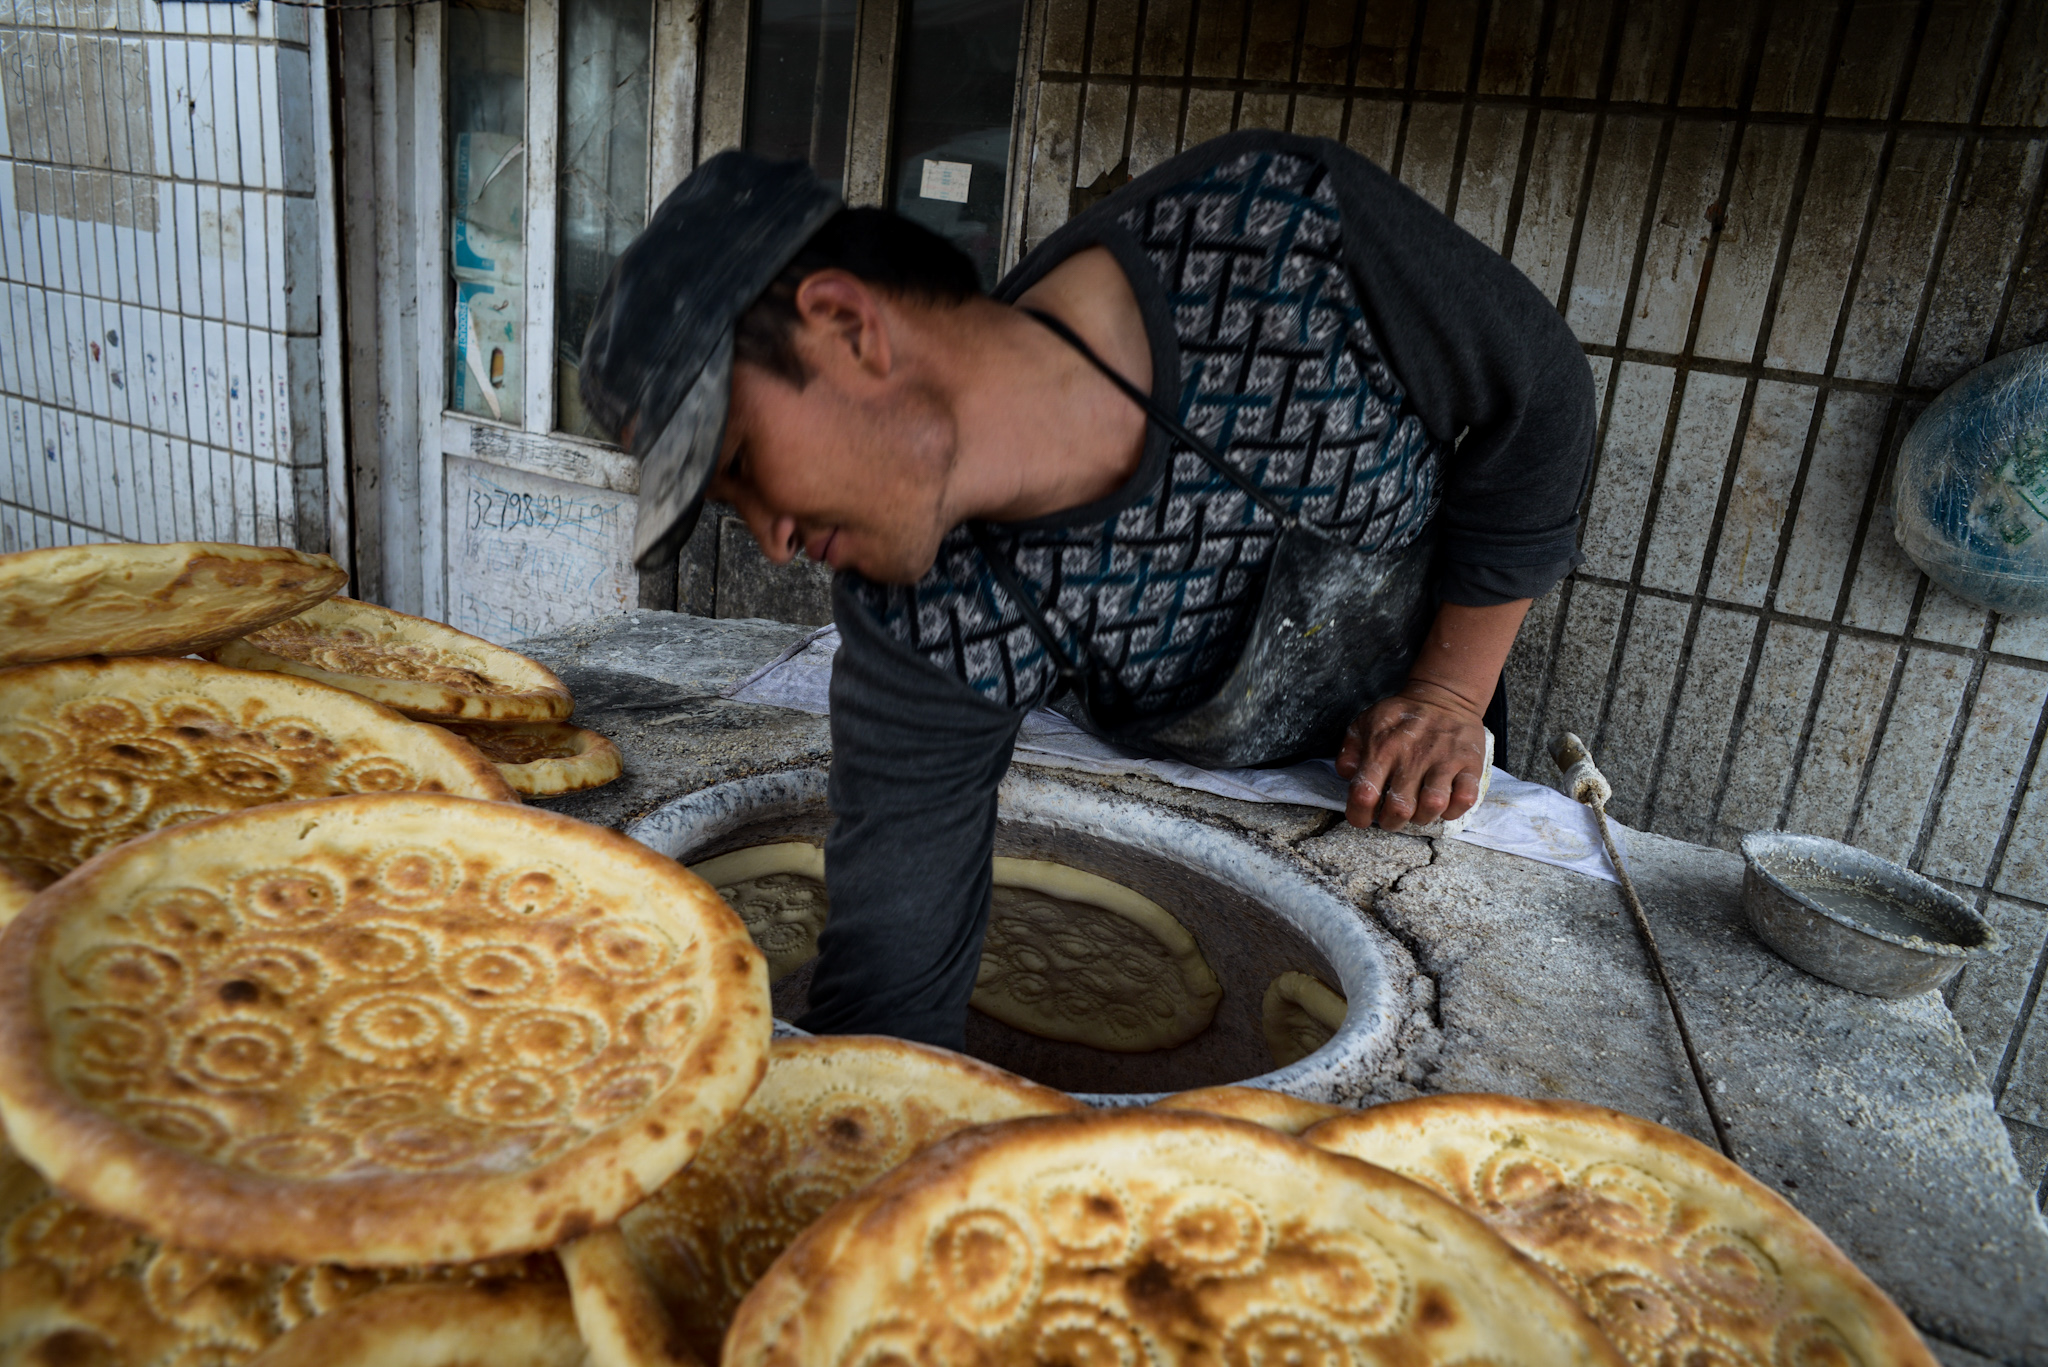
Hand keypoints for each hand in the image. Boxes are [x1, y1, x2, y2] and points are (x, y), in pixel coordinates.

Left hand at [1335, 680, 1488, 830]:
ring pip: (1433, 806)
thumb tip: (1347, 776)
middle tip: (1392, 817)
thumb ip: (1350, 751)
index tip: (1362, 818)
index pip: (1363, 794)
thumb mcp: (1366, 723)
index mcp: (1382, 748)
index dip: (1359, 815)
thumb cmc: (1402, 717)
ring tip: (1419, 810)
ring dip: (1423, 817)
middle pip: (1399, 809)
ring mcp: (1444, 760)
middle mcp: (1412, 756)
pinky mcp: (1470, 763)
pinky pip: (1465, 799)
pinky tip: (1444, 803)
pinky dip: (1453, 810)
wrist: (1444, 696)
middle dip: (1392, 822)